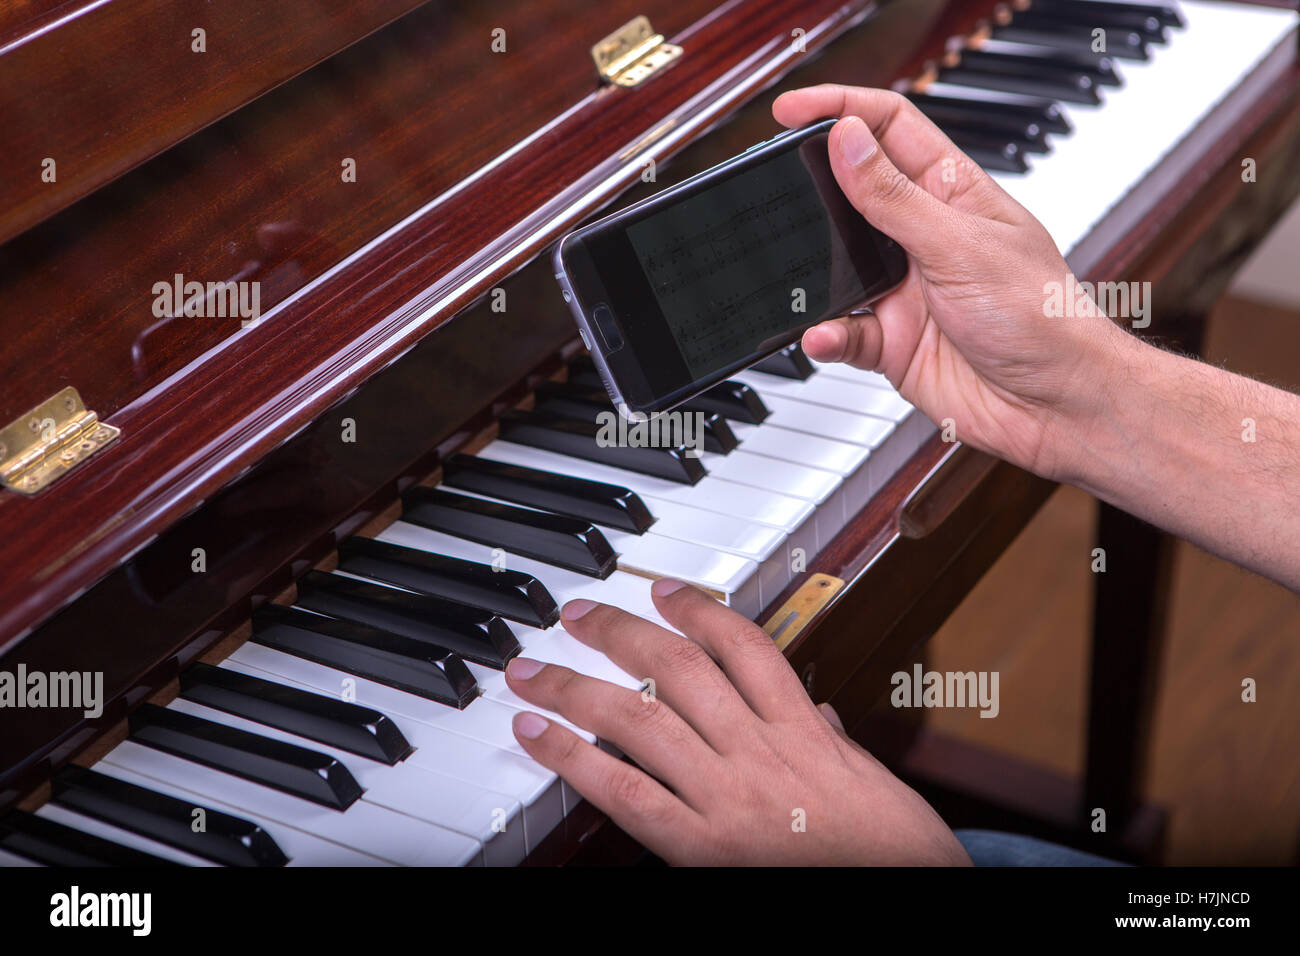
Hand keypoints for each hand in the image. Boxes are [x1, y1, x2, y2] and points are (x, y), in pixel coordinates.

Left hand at [506, 579, 969, 865]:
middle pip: (676, 670)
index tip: (663, 590)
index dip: (696, 608)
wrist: (908, 898)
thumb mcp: (872, 777)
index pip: (743, 645)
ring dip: (576, 688)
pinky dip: (574, 760)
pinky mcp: (702, 848)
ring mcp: (728, 799)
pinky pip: (626, 795)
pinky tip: (538, 737)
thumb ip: (831, 739)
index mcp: (805, 732)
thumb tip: (818, 712)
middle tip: (577, 615)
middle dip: (618, 633)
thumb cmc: (896, 851)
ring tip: (532, 671)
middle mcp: (760, 754)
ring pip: (639, 720)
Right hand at [772, 85, 1133, 481]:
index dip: (841, 109)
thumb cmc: (1042, 318)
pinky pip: (841, 331)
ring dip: (813, 274)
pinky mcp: (891, 341)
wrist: (1056, 406)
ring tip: (795, 273)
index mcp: (952, 193)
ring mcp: (905, 290)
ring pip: (835, 267)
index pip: (890, 128)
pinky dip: (826, 333)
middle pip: (852, 193)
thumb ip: (894, 197)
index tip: (791, 109)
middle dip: (812, 191)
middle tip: (774, 188)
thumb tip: (846, 139)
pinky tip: (824, 334)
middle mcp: (924, 236)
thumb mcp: (961, 245)